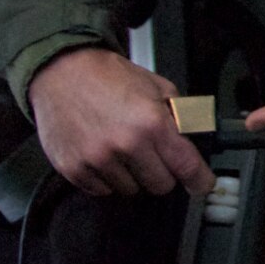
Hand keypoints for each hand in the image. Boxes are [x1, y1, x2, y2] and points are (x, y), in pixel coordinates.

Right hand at [27, 46, 214, 196]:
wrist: (62, 73)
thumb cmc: (109, 77)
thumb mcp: (158, 87)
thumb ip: (181, 115)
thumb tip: (196, 140)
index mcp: (151, 123)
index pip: (186, 166)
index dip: (200, 180)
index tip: (202, 184)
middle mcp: (125, 145)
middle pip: (160, 185)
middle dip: (162, 172)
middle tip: (154, 155)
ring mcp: (97, 160)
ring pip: (131, 190)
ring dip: (132, 176)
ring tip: (123, 149)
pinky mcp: (73, 169)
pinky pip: (102, 191)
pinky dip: (107, 178)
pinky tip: (104, 155)